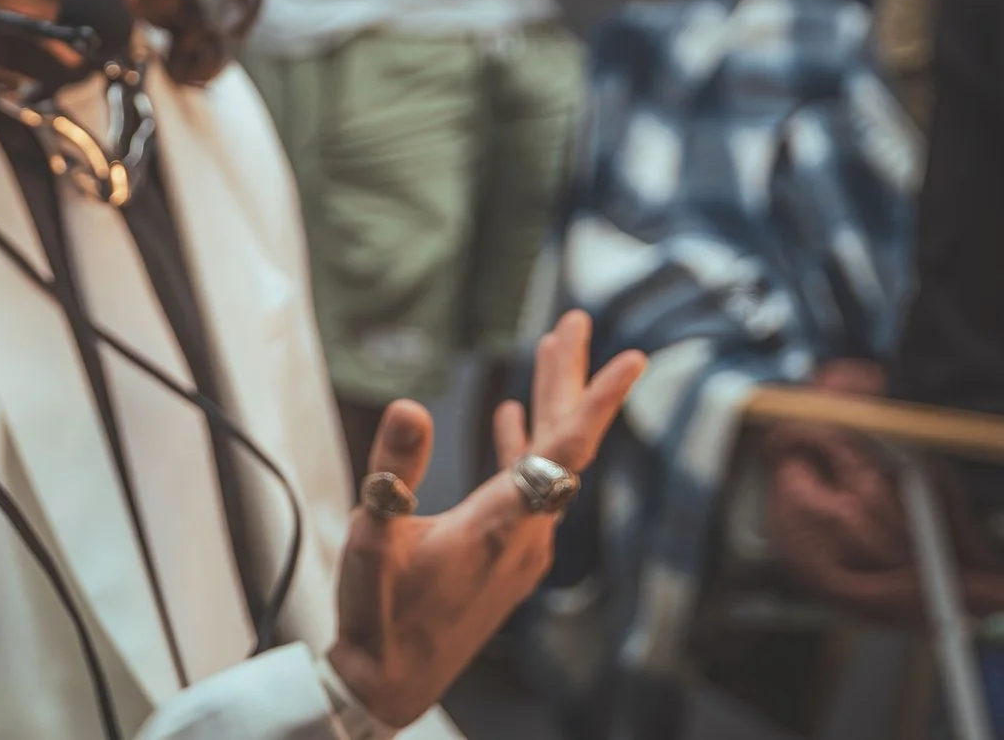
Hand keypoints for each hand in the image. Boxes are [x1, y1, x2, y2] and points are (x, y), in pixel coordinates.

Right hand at [325, 312, 645, 728]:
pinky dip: (523, 445)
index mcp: (500, 524)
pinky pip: (529, 487)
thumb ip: (393, 470)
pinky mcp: (506, 557)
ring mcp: (520, 548)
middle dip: (571, 379)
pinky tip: (509, 417)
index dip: (598, 402)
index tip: (632, 360)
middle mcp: (525, 534)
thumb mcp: (372, 537)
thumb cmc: (379, 613)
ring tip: (549, 351)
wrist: (388, 682)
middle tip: (577, 322)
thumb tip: (411, 404)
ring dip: (548, 405)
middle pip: (564, 444)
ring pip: (548, 463)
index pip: (562, 451)